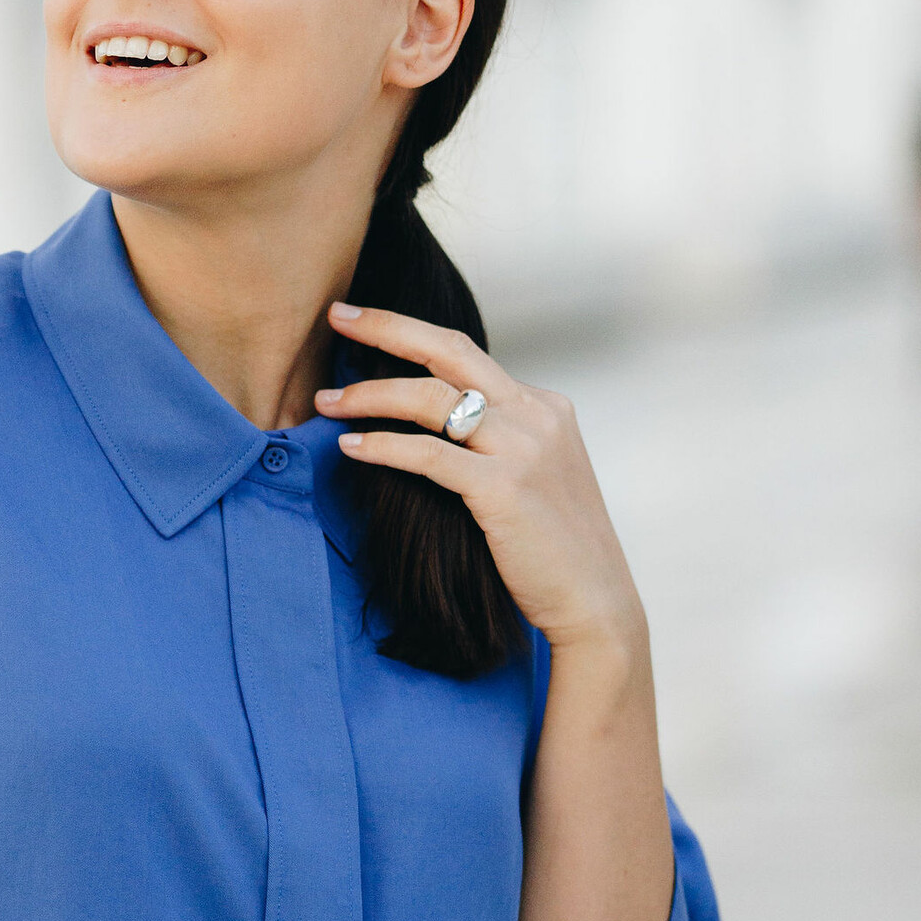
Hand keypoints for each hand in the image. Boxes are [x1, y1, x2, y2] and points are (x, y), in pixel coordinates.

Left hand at [318, 302, 643, 650]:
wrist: (595, 601)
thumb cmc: (552, 546)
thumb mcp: (536, 473)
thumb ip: (498, 440)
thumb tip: (437, 422)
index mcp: (544, 405)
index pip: (464, 354)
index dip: (408, 335)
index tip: (360, 322)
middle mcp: (536, 415)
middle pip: (448, 351)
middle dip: (386, 327)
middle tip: (336, 318)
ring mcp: (524, 448)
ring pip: (430, 398)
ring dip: (369, 395)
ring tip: (325, 402)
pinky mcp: (504, 488)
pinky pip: (428, 454)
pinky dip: (383, 445)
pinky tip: (349, 446)